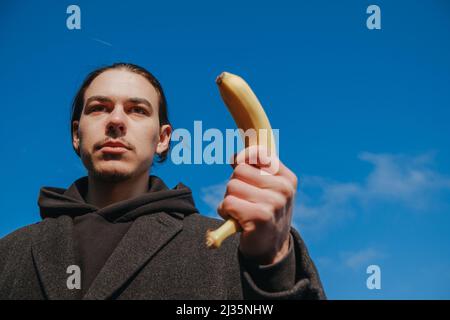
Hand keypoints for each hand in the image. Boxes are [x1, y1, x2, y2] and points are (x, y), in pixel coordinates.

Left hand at [217, 145, 297, 264]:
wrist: (270, 249)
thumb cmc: (264, 213)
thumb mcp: (265, 190)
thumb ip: (253, 171)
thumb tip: (233, 157)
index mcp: (287, 178)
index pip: (260, 153)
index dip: (244, 157)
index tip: (237, 163)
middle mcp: (283, 188)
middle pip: (240, 170)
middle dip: (234, 185)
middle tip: (244, 200)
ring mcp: (274, 202)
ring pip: (231, 186)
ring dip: (229, 200)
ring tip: (241, 212)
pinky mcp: (260, 216)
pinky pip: (228, 203)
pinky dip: (226, 212)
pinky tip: (237, 220)